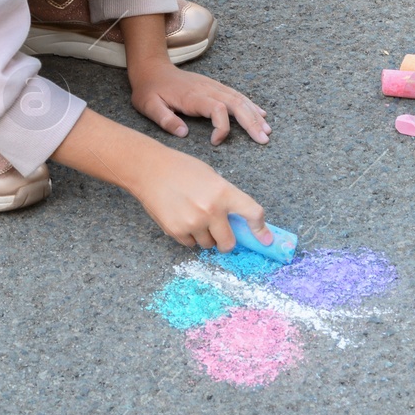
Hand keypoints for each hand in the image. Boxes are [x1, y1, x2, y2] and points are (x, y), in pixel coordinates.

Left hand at [128, 55, 270, 144]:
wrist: (151, 68)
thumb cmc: (149, 90)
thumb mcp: (149, 106)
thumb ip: (165, 120)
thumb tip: (183, 134)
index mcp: (192, 96)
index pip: (217, 109)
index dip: (222, 127)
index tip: (215, 142)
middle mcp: (207, 89)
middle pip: (235, 103)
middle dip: (251, 122)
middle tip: (264, 139)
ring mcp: (212, 86)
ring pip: (239, 99)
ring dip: (254, 114)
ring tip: (267, 130)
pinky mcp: (214, 86)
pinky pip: (236, 95)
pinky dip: (250, 105)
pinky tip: (260, 114)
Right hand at [131, 145, 270, 251]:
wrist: (149, 170)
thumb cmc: (182, 169)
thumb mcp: (212, 177)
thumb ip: (226, 198)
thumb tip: (238, 221)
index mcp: (223, 192)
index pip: (252, 213)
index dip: (260, 229)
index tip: (265, 240)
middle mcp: (211, 210)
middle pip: (229, 242)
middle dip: (226, 240)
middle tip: (220, 232)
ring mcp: (193, 223)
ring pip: (208, 245)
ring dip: (206, 237)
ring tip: (194, 218)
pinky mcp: (176, 231)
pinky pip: (190, 244)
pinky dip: (189, 236)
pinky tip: (181, 218)